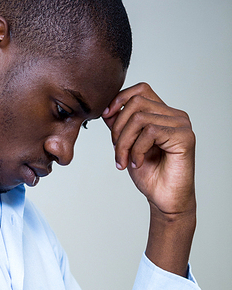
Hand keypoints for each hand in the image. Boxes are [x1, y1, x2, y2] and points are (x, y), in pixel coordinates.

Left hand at [102, 83, 195, 275]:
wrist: (164, 199)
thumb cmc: (149, 175)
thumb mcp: (127, 146)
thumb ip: (120, 126)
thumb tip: (108, 109)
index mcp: (163, 114)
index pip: (141, 90)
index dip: (120, 99)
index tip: (106, 117)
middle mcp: (175, 115)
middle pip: (136, 103)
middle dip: (118, 128)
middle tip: (117, 151)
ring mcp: (181, 125)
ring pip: (140, 118)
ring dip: (124, 142)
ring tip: (124, 160)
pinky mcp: (184, 137)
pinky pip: (150, 132)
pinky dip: (137, 149)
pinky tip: (138, 163)